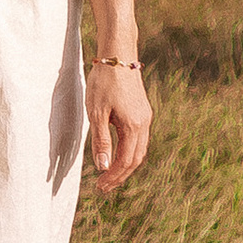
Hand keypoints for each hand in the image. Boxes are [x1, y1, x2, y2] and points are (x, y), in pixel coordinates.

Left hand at [86, 48, 151, 193]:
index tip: (101, 187)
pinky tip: (118, 152)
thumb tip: (102, 167)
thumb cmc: (104, 81)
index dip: (113, 177)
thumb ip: (101, 141)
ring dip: (125, 164)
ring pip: (139, 149)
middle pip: (135, 159)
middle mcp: (144, 124)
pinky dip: (129, 151)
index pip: (125, 161)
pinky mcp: (142, 110)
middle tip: (105, 187)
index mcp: (134, 127)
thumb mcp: (97, 112)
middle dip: (120, 175)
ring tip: (110, 174)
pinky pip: (138, 138)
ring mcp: (145, 116)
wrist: (118, 54)